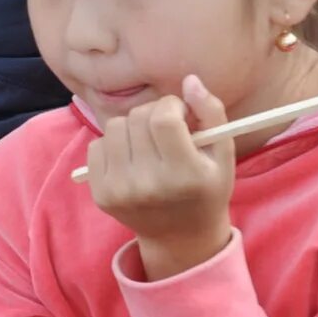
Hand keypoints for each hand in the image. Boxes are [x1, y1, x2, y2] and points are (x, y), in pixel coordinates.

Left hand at [80, 75, 238, 280]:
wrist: (180, 236)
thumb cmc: (206, 188)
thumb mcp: (222, 154)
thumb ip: (211, 113)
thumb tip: (189, 81)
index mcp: (185, 174)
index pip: (162, 119)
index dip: (170, 106)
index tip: (179, 112)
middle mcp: (149, 185)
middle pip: (136, 119)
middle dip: (152, 114)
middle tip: (166, 128)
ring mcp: (120, 190)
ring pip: (114, 127)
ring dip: (131, 127)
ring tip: (149, 143)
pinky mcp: (100, 194)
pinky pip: (96, 145)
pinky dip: (113, 144)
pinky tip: (132, 158)